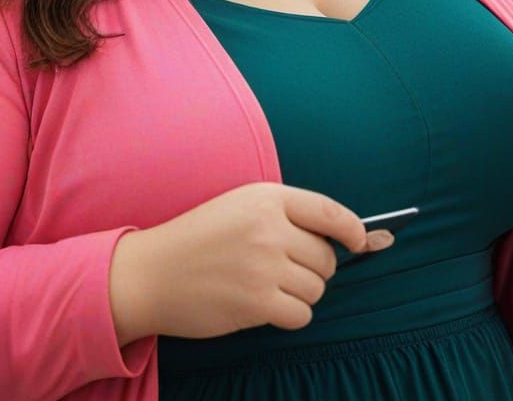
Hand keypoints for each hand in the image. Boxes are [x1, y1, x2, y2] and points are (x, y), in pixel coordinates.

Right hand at [108, 183, 393, 345]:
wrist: (151, 272)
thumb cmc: (198, 239)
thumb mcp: (240, 207)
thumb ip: (285, 216)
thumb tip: (344, 240)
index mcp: (267, 198)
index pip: (329, 212)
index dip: (354, 229)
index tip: (361, 242)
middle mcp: (269, 227)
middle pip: (326, 257)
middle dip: (315, 268)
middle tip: (285, 270)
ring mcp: (264, 265)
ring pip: (316, 288)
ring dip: (301, 294)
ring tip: (268, 286)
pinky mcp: (256, 301)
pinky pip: (301, 314)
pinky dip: (290, 315)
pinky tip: (265, 306)